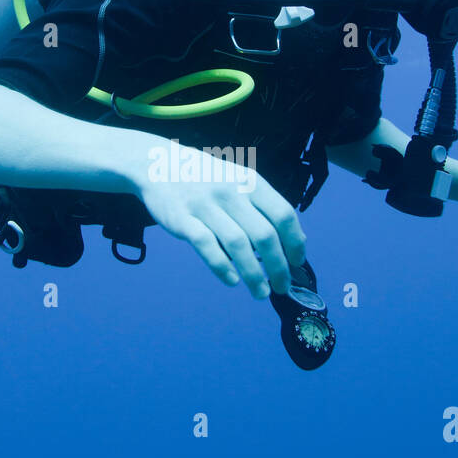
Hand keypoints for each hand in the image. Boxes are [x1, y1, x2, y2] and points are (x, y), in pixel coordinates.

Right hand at [135, 146, 306, 296]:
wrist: (158, 164)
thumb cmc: (207, 180)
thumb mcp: (240, 183)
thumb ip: (266, 208)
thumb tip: (299, 239)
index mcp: (250, 182)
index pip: (283, 214)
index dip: (295, 242)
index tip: (297, 263)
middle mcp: (231, 192)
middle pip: (264, 235)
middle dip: (278, 267)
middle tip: (282, 287)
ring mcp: (206, 205)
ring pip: (238, 245)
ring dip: (253, 274)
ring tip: (261, 293)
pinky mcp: (183, 219)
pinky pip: (207, 247)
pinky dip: (222, 267)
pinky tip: (233, 281)